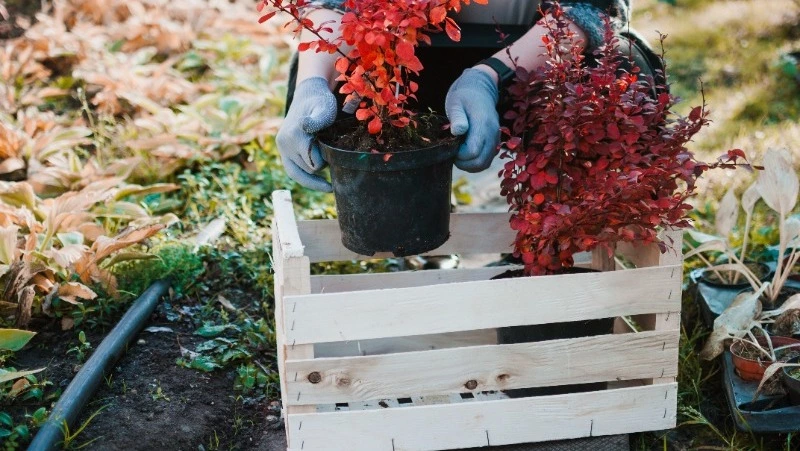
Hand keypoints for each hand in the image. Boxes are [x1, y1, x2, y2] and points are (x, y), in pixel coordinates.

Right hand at [276, 77, 336, 191]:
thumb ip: (319, 118)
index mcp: (294, 134)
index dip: (328, 161)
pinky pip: (293, 173)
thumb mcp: (325, 107)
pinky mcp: (283, 151)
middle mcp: (284, 143)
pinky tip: (325, 185)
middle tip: (331, 151)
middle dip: (322, 165)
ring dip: (315, 170)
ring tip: (327, 160)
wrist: (308, 94)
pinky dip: (307, 180)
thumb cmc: (321, 101)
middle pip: (308, 170)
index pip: (314, 163)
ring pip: (302, 173)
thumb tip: (306, 126)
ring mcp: (282, 148)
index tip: (337, 155)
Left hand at [444, 68, 499, 171]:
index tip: (450, 147)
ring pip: (484, 164)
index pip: (473, 151)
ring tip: (458, 153)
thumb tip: (458, 131)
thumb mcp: (456, 103)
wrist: (480, 91)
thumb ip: (457, 117)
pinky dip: (475, 163)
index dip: (459, 155)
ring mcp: (495, 139)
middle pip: (480, 162)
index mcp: (483, 123)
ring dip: (469, 165)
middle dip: (463, 163)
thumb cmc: (464, 96)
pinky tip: (465, 154)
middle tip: (452, 153)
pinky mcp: (495, 143)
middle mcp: (492, 133)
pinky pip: (487, 161)